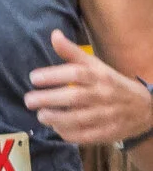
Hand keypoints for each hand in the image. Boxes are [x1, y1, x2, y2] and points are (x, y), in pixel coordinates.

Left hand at [27, 30, 152, 144]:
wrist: (146, 108)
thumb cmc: (112, 84)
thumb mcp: (97, 66)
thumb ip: (73, 53)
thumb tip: (54, 34)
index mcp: (101, 76)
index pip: (77, 73)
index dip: (53, 75)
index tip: (33, 78)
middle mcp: (104, 95)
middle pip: (75, 97)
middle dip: (48, 99)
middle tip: (29, 100)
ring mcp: (106, 115)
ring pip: (78, 119)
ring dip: (55, 118)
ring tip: (41, 115)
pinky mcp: (107, 133)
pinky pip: (84, 136)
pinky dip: (67, 133)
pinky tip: (55, 127)